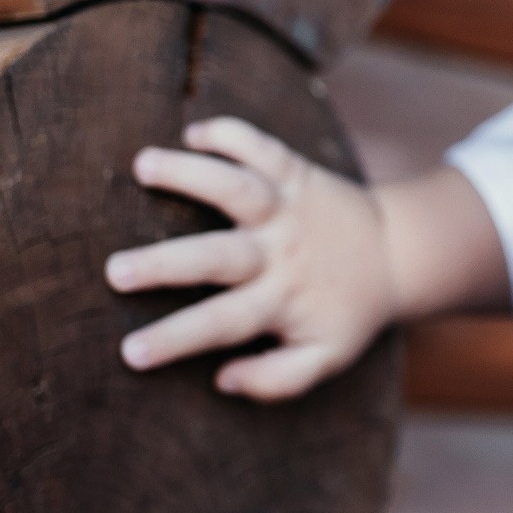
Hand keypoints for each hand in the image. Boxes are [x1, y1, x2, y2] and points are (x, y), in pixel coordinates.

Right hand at [104, 117, 395, 400]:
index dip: (175, 340)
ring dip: (192, 174)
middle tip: (114, 270)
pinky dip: (230, 134)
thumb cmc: (347, 311)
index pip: (221, 324)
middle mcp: (280, 253)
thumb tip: (223, 379)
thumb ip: (278, 379)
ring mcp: (288, 208)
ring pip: (238, 188)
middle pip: (218, 257)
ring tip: (143, 165)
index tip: (128, 353)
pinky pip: (263, 146)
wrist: (399, 253)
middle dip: (166, 263)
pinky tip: (194, 132)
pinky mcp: (297, 172)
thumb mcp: (325, 358)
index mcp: (281, 302)